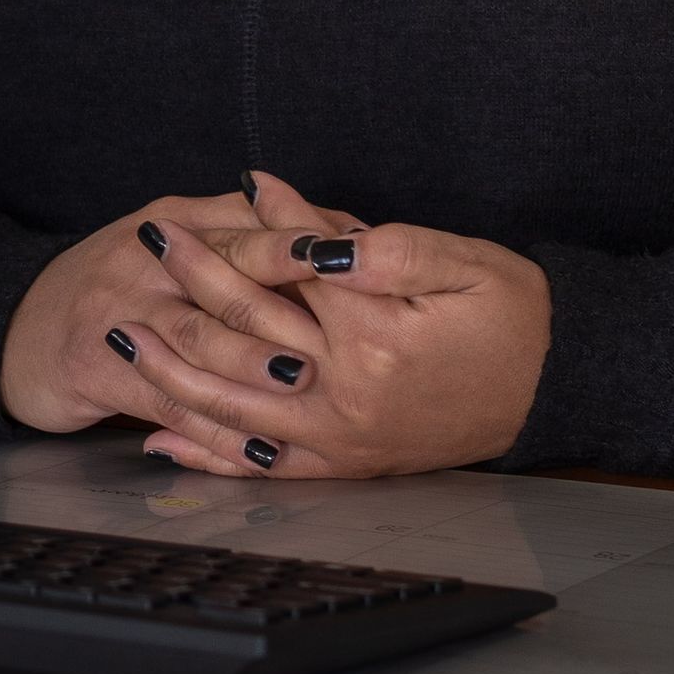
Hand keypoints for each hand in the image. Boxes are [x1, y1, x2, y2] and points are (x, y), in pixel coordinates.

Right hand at [0, 182, 354, 433]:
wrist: (22, 323)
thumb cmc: (123, 279)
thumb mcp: (175, 231)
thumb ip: (246, 229)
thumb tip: (333, 232)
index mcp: (176, 217)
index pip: (247, 221)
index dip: (303, 240)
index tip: (356, 257)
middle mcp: (147, 257)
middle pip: (224, 270)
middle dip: (286, 296)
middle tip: (344, 318)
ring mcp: (121, 311)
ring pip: (196, 335)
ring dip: (251, 359)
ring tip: (301, 378)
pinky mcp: (99, 368)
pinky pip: (165, 398)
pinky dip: (213, 427)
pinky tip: (254, 445)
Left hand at [114, 172, 551, 477]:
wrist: (551, 389)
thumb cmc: (510, 315)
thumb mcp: (454, 257)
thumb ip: (371, 238)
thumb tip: (292, 206)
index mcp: (373, 336)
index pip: (280, 279)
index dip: (226, 244)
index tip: (178, 216)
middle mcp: (345, 396)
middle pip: (243, 337)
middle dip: (184, 291)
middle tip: (139, 252)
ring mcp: (340, 439)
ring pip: (234, 410)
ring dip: (171, 374)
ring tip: (122, 338)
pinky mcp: (345, 465)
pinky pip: (261, 466)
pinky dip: (208, 453)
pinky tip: (162, 437)